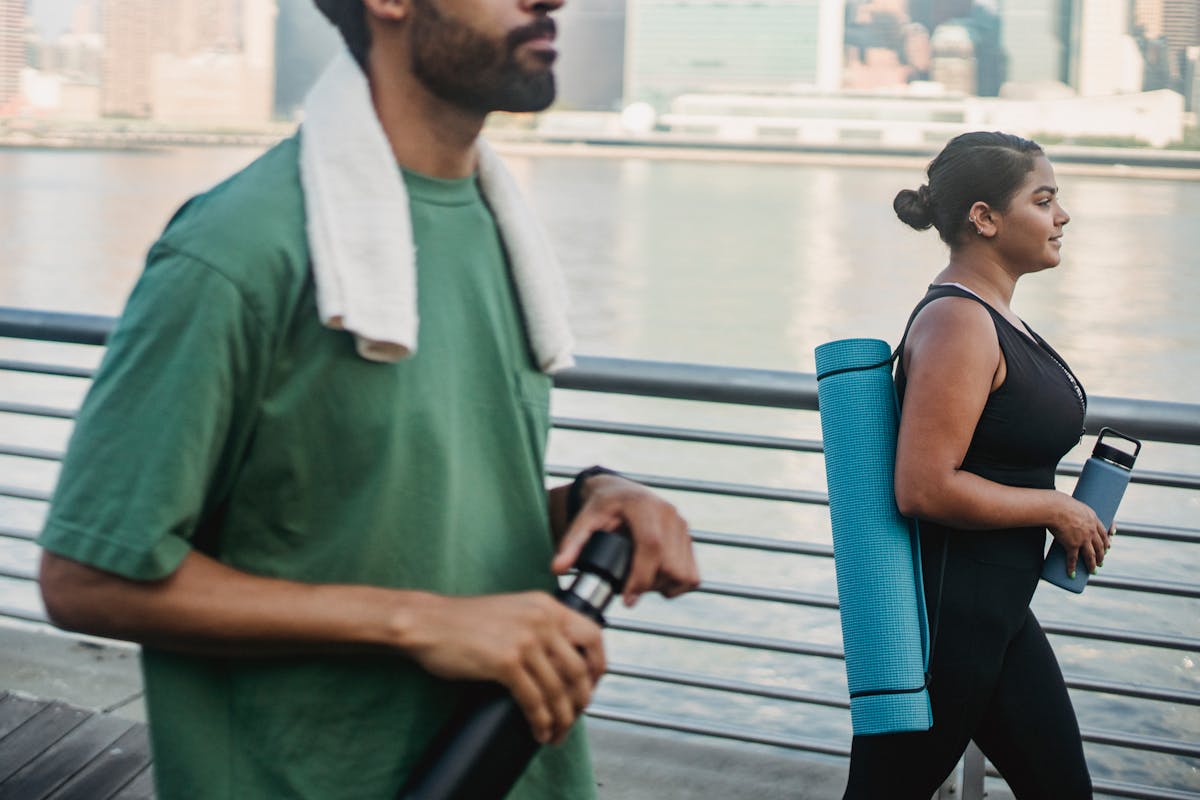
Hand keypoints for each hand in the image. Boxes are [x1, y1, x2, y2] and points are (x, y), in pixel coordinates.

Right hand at [404, 592, 603, 743]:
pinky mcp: (506, 661)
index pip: (594, 635)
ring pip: (559, 689)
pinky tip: (538, 730)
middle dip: (581, 701)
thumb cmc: (464, 621)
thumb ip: (540, 626)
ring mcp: (524, 640)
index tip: (591, 688)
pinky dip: (540, 721)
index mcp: (547, 605)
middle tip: (574, 718)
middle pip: (579, 669)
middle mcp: (541, 619)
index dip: (598, 667)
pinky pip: (534, 700)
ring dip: (562, 718)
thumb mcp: (514, 611)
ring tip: (556, 733)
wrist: (428, 622)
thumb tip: (563, 661)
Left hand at [552, 474, 698, 606]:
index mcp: (643, 506)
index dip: (641, 576)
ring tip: (641, 582)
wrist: (620, 492)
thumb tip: (557, 569)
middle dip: (649, 585)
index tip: (627, 600)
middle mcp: (669, 513)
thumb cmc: (600, 507)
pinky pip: (692, 575)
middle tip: (628, 589)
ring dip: (663, 586)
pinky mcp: (688, 537)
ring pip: (684, 573)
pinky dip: (677, 584)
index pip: (652, 545)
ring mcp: (682, 525)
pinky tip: (657, 580)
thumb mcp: (583, 521)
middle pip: (670, 564)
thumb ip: (571, 544)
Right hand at [1048, 494, 1110, 577]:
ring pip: (1091, 556)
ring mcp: (1083, 539)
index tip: (1108, 548)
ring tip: (1093, 571)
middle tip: (1101, 562)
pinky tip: (1072, 574)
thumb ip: (1069, 512)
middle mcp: (1091, 531)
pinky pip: (1073, 559)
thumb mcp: (1071, 505)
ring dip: (1092, 565)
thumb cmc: (1059, 503)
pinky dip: (1072, 568)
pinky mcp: (1072, 545)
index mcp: (1093, 520)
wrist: (1054, 508)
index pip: (1104, 534)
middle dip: (1101, 556)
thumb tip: (1060, 515)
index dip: (1107, 542)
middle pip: (1100, 547)